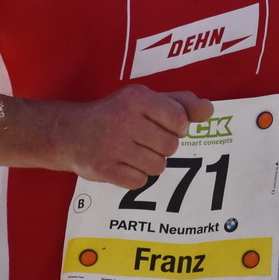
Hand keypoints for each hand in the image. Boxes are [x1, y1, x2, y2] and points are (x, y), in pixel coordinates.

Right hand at [57, 86, 212, 189]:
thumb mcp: (145, 100)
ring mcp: (112, 145)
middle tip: (144, 141)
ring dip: (150, 163)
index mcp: (137, 98)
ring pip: (158, 166)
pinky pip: (139, 182)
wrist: (69, 132)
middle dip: (162, 147)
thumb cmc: (115, 114)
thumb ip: (180, 103)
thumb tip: (209, 110)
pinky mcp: (103, 168)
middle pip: (171, 147)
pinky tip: (123, 165)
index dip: (177, 128)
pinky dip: (135, 177)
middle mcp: (124, 119)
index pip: (180, 120)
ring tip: (133, 153)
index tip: (164, 127)